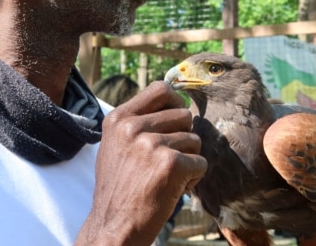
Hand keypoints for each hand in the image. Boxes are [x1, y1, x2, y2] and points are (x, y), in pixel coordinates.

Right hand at [75, 81, 206, 245]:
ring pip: (194, 140)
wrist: (114, 226)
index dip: (176, 101)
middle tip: (166, 161)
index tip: (177, 119)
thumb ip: (138, 122)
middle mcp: (133, 127)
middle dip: (183, 138)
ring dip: (188, 161)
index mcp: (118, 119)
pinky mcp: (170, 164)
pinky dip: (193, 179)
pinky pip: (201, 163)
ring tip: (166, 178)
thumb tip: (175, 100)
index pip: (161, 89)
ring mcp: (151, 144)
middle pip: (184, 115)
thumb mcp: (115, 145)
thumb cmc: (119, 187)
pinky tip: (174, 189)